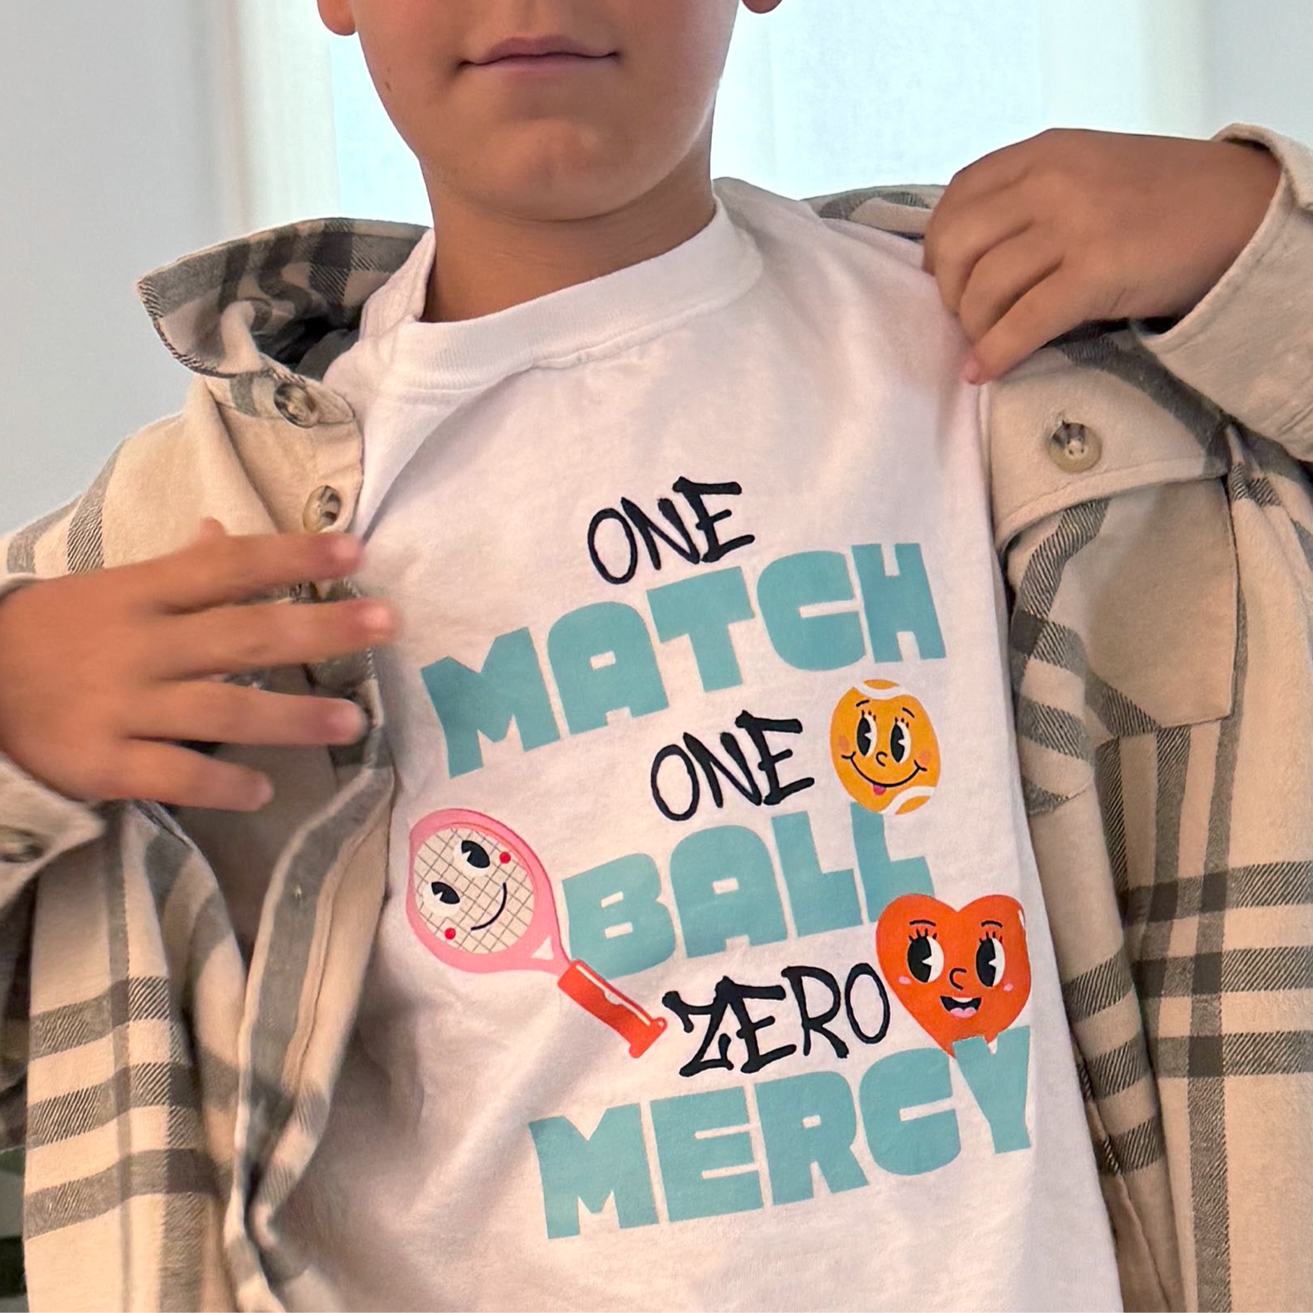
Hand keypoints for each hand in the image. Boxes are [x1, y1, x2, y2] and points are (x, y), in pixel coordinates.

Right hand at [0, 522, 397, 811]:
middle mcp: (139, 646)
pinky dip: (219, 784)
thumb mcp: (110, 591)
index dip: (292, 556)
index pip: (227, 566)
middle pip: (241, 634)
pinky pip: (172, 776)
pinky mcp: (103, 765)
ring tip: (352, 722)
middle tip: (387, 626)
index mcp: (140, 593)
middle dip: (318, 630)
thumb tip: (223, 531)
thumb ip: (175, 570)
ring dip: (290, 718)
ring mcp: (122, 708)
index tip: (355, 551)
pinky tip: (262, 789)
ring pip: (220, 711)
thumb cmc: (57, 637)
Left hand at [922, 128, 1283, 383]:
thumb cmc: (1160, 199)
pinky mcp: (1096, 273)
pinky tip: (984, 371)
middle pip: (957, 244)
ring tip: (984, 344)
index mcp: (1043, 153)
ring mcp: (1074, 225)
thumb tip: (967, 255)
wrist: (1240, 209)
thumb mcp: (1086, 170)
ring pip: (984, 287)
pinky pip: (1023, 322)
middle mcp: (1051, 181)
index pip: (958, 196)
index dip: (938, 244)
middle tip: (967, 317)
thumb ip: (1030, 195)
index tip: (943, 277)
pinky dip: (995, 354)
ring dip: (973, 327)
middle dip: (950, 291)